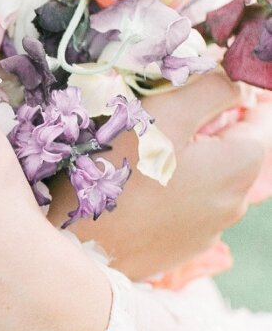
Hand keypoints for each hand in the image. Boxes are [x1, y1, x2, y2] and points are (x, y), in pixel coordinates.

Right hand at [48, 70, 270, 281]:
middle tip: (154, 123)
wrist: (77, 250)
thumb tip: (235, 81)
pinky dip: (167, 193)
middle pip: (232, 147)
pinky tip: (134, 193)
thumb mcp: (163, 113)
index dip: (233, 94)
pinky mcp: (180, 248)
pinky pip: (185, 207)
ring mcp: (209, 231)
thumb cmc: (118, 177)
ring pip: (207, 178)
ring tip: (137, 159)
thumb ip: (211, 86)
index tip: (194, 90)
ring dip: (182, 162)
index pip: (263, 114)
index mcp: (242, 163)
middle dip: (202, 129)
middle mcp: (236, 202)